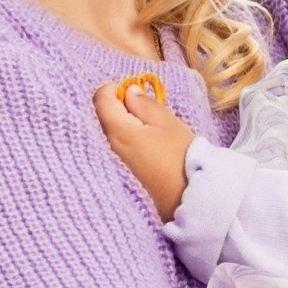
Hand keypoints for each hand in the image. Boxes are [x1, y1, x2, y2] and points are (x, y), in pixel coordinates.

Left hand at [94, 73, 194, 217]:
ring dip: (119, 124)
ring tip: (143, 128)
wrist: (188, 198)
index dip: (114, 89)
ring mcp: (109, 163)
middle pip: (99, 116)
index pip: (100, 99)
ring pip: (104, 133)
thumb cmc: (181, 158)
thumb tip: (128, 91)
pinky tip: (140, 145)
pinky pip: (109, 149)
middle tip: (140, 109)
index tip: (133, 92)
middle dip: (116, 106)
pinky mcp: (116, 175)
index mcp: (117, 131)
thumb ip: (144, 104)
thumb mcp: (168, 123)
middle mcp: (106, 147)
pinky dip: (120, 140)